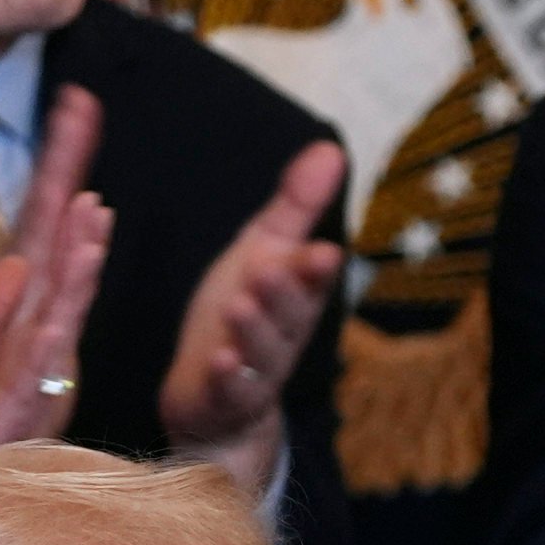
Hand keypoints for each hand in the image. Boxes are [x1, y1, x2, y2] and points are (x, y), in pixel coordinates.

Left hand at [0, 86, 115, 485]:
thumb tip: (15, 260)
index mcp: (20, 329)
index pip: (40, 236)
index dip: (56, 173)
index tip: (70, 111)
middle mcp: (37, 347)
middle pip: (56, 249)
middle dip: (69, 178)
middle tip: (81, 111)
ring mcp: (30, 378)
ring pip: (61, 305)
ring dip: (79, 255)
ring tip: (92, 206)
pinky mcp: (14, 413)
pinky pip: (39, 360)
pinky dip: (55, 320)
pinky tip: (62, 290)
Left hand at [159, 140, 349, 491]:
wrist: (214, 393)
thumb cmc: (241, 311)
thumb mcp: (264, 250)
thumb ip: (296, 205)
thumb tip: (331, 148)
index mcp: (295, 292)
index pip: (311, 279)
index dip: (314, 268)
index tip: (323, 251)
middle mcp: (282, 331)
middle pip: (290, 315)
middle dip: (284, 294)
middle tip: (270, 269)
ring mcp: (256, 367)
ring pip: (263, 350)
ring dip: (254, 329)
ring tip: (240, 305)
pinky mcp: (225, 396)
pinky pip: (232, 390)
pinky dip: (230, 377)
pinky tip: (222, 361)